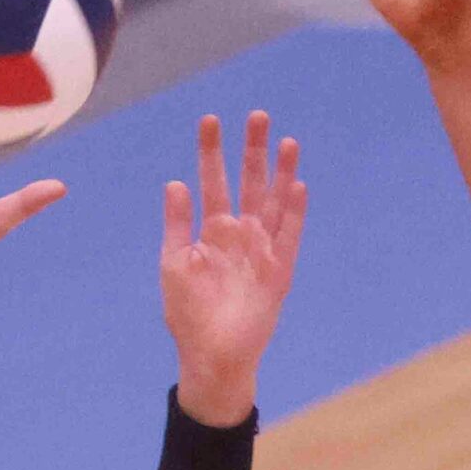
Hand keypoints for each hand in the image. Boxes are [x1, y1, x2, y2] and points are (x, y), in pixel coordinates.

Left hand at [160, 112, 304, 425]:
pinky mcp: (278, 271)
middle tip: (257, 115)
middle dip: (253, 150)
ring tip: (286, 141)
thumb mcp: (174, 264)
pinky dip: (293, 212)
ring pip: (273, 203)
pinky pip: (288, 236)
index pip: (212, 181)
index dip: (211, 151)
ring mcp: (262, 251)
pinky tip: (296, 185)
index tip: (209, 119)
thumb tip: (174, 182)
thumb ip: (177, 224)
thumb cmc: (188, 314)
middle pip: (249, 183)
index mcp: (212, 231)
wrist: (211, 355)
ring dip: (280, 173)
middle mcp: (240, 234)